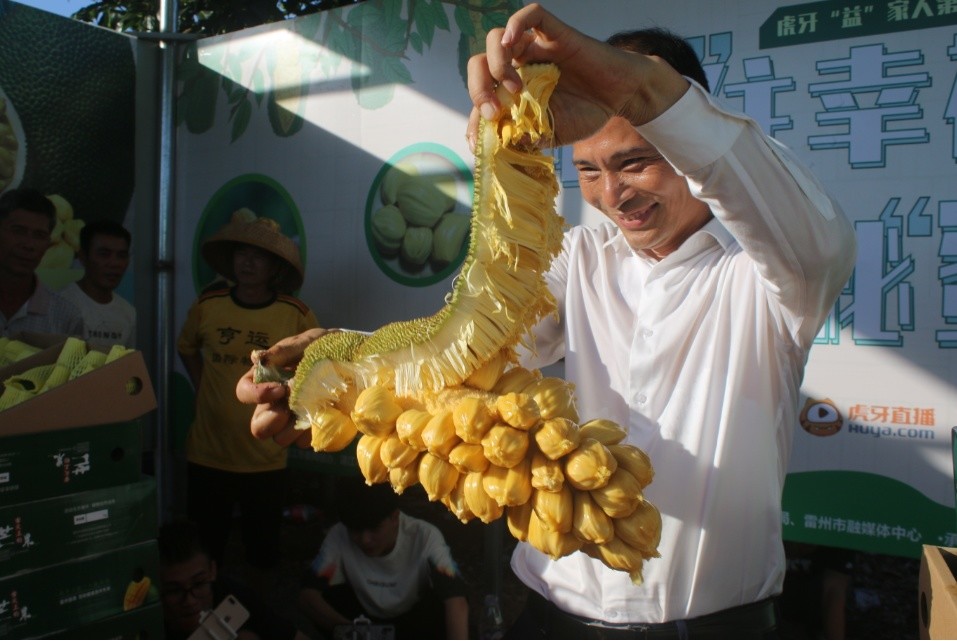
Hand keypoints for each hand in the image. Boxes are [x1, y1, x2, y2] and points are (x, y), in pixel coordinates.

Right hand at [236, 328, 330, 447]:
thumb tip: (257, 358)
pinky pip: (308, 442)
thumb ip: (283, 351)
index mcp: (266, 381)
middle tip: (289, 409)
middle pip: (258, 427)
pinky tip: (330, 415)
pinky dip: (316, 431)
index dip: (256, 394)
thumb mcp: (305, 343)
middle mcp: (275, 404)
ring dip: (294, 428)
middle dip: (271, 421)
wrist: (355, 358)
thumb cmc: (324, 347)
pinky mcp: (313, 430)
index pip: (244, 392)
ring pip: (281, 438)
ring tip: (313, 410)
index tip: (279, 389)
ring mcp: (294, 420)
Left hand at [465, 3, 687, 149]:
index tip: (477, 141)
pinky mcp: (555, 33)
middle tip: (494, 111)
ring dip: (497, 64)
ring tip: (515, 89)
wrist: (620, 97)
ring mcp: (535, 46)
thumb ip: (526, 136)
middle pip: (479, 64)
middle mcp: (518, 65)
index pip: (482, 96)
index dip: (474, 118)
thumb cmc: (587, 112)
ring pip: (496, 38)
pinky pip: (529, 15)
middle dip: (478, 88)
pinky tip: (511, 44)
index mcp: (513, 89)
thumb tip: (501, 144)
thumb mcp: (552, 132)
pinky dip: (515, 25)